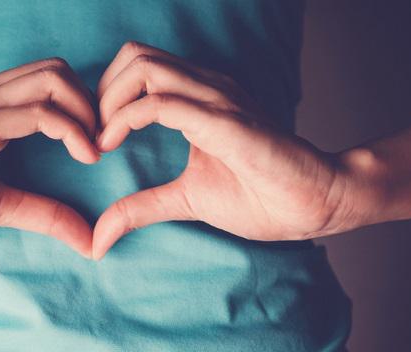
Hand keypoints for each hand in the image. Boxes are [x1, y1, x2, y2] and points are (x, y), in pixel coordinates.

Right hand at [0, 58, 99, 256]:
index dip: (80, 105)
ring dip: (88, 113)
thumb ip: (41, 211)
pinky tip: (84, 156)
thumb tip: (88, 239)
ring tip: (95, 150)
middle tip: (102, 142)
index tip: (95, 144)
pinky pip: (39, 113)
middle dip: (91, 102)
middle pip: (57, 69)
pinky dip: (72, 130)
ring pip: (54, 81)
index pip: (46, 78)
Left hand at [91, 41, 349, 258]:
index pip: (138, 66)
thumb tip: (98, 238)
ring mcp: (216, 98)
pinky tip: (112, 144)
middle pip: (134, 55)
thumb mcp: (185, 199)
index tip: (95, 137)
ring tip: (102, 139)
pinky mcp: (224, 121)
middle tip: (93, 133)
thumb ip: (140, 208)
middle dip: (101, 91)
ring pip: (143, 67)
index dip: (105, 95)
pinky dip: (125, 119)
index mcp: (198, 96)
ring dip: (108, 100)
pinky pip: (162, 102)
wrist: (317, 202)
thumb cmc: (260, 196)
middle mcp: (205, 87)